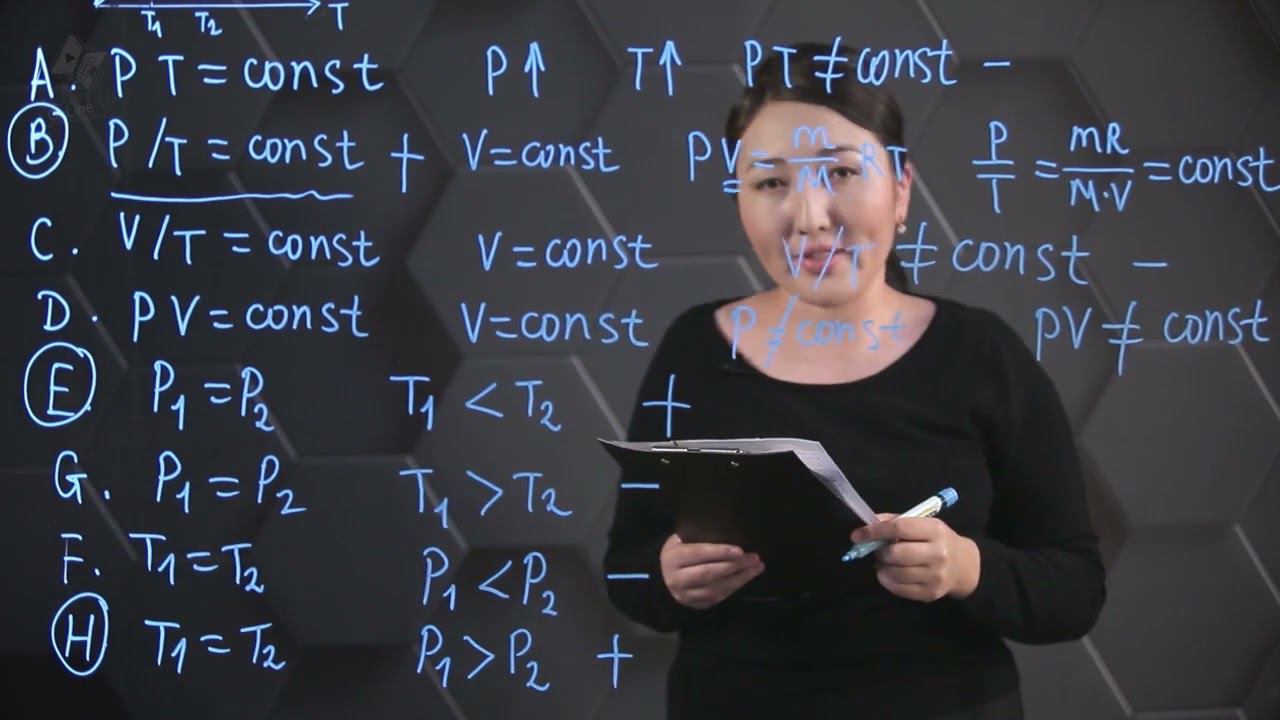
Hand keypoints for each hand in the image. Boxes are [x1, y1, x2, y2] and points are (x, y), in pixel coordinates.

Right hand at [659, 533, 764, 609]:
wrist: (662, 576)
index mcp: (673, 557)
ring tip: (756, 568)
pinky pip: (718, 598)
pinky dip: (734, 587)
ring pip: (716, 589)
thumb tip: (728, 531)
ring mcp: (685, 595)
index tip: (740, 550)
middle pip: (709, 573)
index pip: (699, 554)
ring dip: (740, 579)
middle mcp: (677, 579)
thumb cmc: (678, 550)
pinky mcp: (695, 605)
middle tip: (754, 558)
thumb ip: (699, 537)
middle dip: (735, 566)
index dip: (720, 552)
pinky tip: (746, 577)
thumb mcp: (681, 539)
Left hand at [851, 512, 979, 601]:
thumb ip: (896, 521)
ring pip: (895, 573)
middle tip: (879, 550)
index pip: (899, 528)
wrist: (963, 565)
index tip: (857, 535)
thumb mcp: (922, 524)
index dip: (875, 531)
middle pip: (895, 553)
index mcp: (935, 531)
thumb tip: (869, 524)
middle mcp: (937, 554)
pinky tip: (889, 574)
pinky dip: (887, 580)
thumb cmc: (936, 540)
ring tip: (885, 562)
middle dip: (880, 552)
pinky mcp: (930, 594)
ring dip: (882, 567)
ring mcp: (935, 576)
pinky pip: (898, 589)